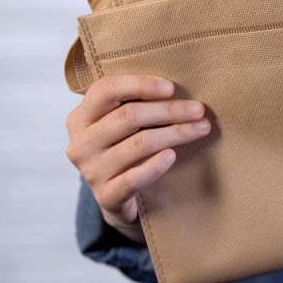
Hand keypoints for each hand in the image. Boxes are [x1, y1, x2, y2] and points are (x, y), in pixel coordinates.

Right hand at [65, 75, 211, 242]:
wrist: (115, 197)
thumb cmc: (124, 149)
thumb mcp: (120, 125)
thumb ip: (135, 104)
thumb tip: (179, 88)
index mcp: (81, 117)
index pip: (106, 89)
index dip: (140, 85)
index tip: (172, 87)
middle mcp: (81, 143)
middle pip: (128, 117)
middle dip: (168, 111)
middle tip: (198, 110)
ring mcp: (92, 171)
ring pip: (138, 144)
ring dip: (175, 134)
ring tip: (201, 128)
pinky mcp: (106, 196)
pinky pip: (134, 179)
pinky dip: (155, 166)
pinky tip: (172, 156)